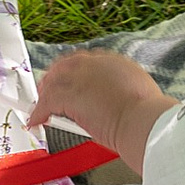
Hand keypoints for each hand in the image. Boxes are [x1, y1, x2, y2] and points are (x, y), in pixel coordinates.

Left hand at [33, 47, 168, 177]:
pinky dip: (40, 112)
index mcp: (114, 62)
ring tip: (39, 109)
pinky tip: (37, 121)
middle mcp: (95, 64)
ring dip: (44, 96)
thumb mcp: (140, 93)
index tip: (70, 83)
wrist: (144, 120)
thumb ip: (124, 91)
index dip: (73, 73)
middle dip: (54, 79)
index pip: (85, 62)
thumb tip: (121, 101)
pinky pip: (48, 102)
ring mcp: (81, 78)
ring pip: (54, 83)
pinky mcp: (70, 95)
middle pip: (65, 66)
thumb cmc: (148, 115)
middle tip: (47, 93)